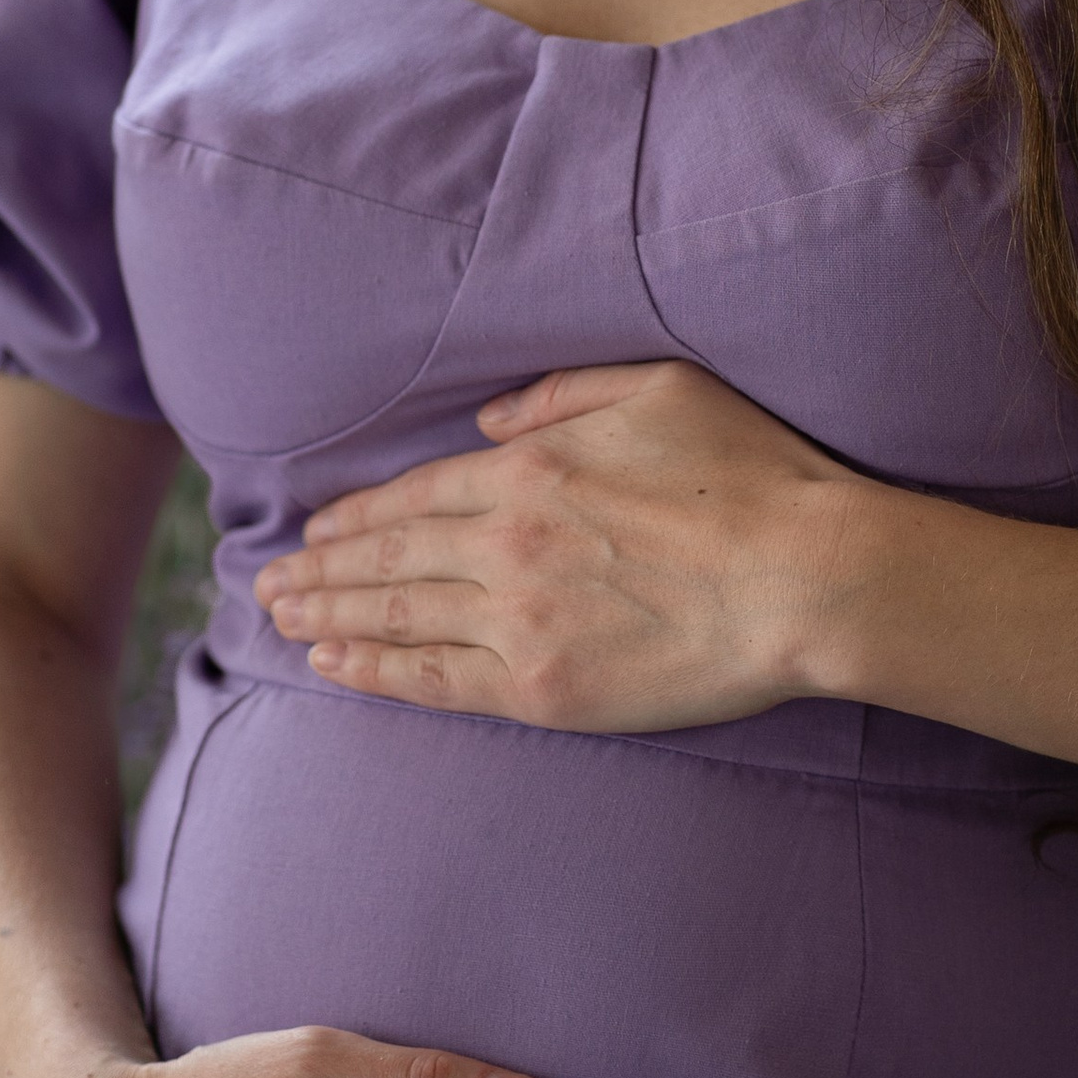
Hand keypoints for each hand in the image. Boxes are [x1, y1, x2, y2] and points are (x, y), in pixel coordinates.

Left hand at [253, 360, 859, 732]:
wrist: (808, 578)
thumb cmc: (751, 477)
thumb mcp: (660, 389)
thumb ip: (564, 393)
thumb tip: (491, 416)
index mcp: (530, 468)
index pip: (415, 493)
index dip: (356, 514)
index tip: (315, 527)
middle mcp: (506, 542)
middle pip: (387, 556)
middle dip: (320, 569)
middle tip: (269, 582)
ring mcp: (518, 620)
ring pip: (396, 617)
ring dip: (330, 617)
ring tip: (282, 619)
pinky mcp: (544, 688)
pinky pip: (434, 682)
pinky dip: (375, 672)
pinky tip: (336, 666)